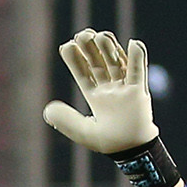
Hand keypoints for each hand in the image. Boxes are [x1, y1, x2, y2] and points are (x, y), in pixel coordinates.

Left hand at [43, 29, 158, 154]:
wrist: (133, 152)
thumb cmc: (109, 143)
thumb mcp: (83, 132)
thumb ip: (66, 121)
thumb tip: (47, 110)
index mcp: (95, 96)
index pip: (83, 73)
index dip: (75, 59)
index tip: (67, 46)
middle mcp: (109, 88)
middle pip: (99, 62)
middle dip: (91, 48)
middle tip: (83, 34)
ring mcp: (124, 88)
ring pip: (116, 62)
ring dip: (109, 48)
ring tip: (101, 36)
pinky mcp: (139, 91)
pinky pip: (139, 71)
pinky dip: (137, 57)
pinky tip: (133, 43)